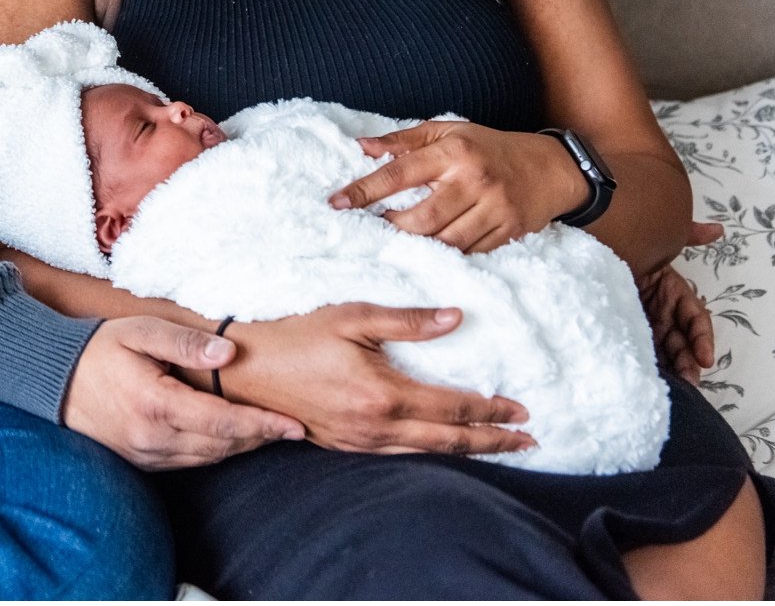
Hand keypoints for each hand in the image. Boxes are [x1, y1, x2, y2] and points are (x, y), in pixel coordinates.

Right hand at [61, 315, 303, 469]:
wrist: (52, 380)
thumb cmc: (99, 349)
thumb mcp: (141, 331)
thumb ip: (185, 342)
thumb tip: (228, 355)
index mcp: (156, 405)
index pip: (223, 422)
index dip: (263, 425)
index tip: (294, 424)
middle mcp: (152, 439)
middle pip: (222, 446)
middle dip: (260, 437)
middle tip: (292, 426)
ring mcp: (145, 456)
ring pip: (209, 458)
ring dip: (241, 446)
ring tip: (269, 430)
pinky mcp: (141, 463)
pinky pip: (189, 462)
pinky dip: (216, 451)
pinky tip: (230, 436)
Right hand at [223, 303, 533, 454]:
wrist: (246, 368)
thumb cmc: (296, 335)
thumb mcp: (352, 316)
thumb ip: (407, 320)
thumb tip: (455, 317)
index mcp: (384, 394)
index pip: (454, 407)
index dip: (492, 410)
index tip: (523, 409)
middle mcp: (377, 427)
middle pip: (450, 441)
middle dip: (494, 442)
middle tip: (528, 441)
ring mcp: (360, 443)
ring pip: (428, 455)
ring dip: (468, 453)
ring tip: (498, 448)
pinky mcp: (345, 447)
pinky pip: (400, 457)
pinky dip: (432, 455)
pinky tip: (442, 448)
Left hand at [331, 121, 582, 252]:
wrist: (550, 168)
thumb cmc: (489, 147)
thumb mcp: (449, 131)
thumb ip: (404, 140)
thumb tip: (361, 146)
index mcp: (454, 151)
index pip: (400, 172)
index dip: (365, 189)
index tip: (337, 203)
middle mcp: (474, 181)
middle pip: (421, 218)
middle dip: (392, 228)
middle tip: (375, 228)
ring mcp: (494, 209)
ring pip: (444, 241)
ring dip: (417, 246)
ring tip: (399, 242)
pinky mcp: (508, 232)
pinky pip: (469, 254)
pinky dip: (446, 256)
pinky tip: (431, 253)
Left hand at [635, 223, 721, 383]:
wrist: (591, 246)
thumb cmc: (626, 244)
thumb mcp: (660, 241)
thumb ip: (689, 235)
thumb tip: (717, 229)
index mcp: (674, 294)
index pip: (696, 320)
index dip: (702, 339)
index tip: (705, 358)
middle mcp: (662, 312)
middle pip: (681, 342)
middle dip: (688, 363)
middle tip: (687, 381)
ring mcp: (644, 324)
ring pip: (663, 351)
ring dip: (671, 368)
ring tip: (672, 386)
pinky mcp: (624, 331)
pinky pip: (639, 350)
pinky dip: (647, 364)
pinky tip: (646, 378)